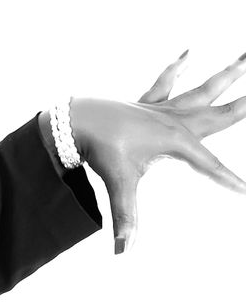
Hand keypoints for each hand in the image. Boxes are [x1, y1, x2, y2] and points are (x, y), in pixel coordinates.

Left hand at [72, 51, 245, 253]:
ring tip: (245, 55)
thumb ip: (125, 216)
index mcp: (177, 141)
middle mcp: (176, 120)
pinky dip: (177, 67)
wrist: (73, 121)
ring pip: (203, 89)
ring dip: (227, 74)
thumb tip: (122, 250)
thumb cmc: (98, 148)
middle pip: (222, 113)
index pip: (211, 167)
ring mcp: (163, 109)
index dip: (230, 181)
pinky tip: (187, 51)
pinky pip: (166, 81)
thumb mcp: (117, 182)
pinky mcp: (147, 102)